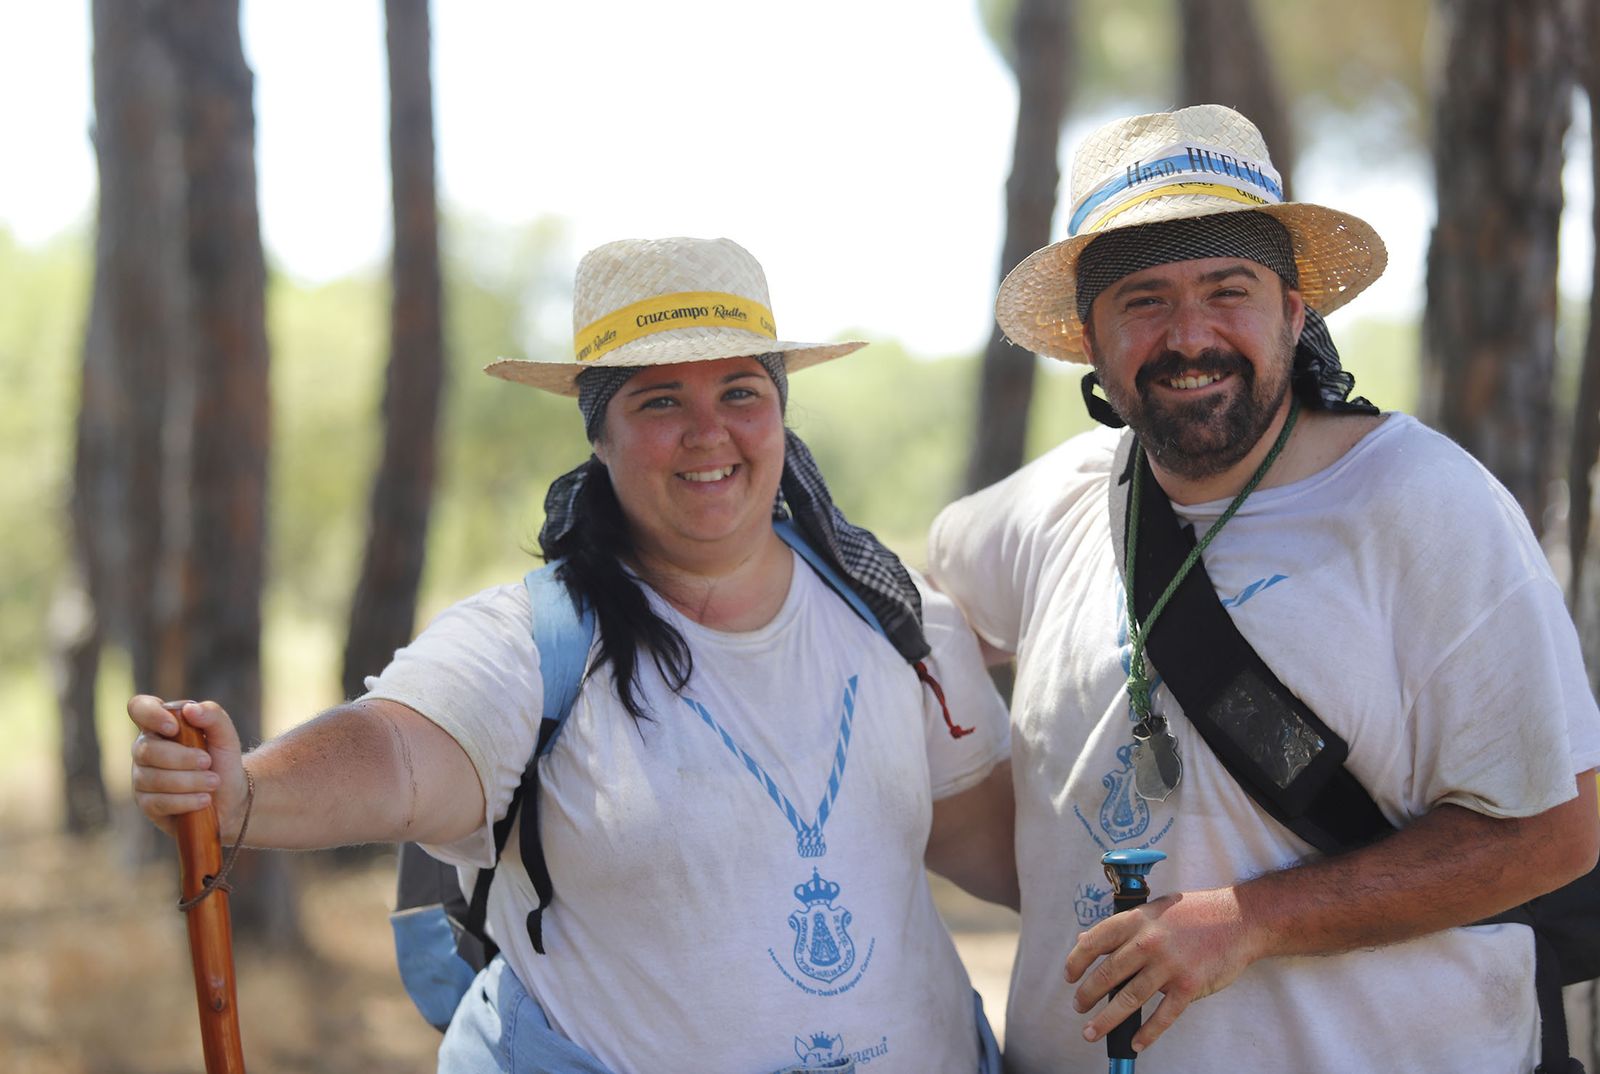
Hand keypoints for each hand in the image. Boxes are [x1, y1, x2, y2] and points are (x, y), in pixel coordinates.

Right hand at [128, 695, 248, 839]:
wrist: (231, 796)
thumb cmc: (222, 760)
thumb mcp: (225, 734)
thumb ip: (213, 715)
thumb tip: (189, 709)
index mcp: (160, 726)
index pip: (138, 708)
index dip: (150, 715)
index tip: (174, 728)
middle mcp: (145, 749)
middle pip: (146, 750)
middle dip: (182, 758)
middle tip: (208, 762)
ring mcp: (142, 777)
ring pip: (153, 779)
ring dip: (190, 781)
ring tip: (213, 782)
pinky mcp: (146, 803)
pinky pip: (157, 802)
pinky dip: (185, 801)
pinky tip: (203, 799)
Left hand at [1065, 887, 1260, 1052]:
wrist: (1239, 919)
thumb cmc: (1195, 913)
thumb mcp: (1153, 909)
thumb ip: (1122, 926)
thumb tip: (1085, 939)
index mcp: (1136, 920)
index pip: (1094, 942)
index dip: (1076, 961)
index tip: (1069, 977)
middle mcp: (1148, 942)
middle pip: (1107, 974)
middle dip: (1087, 995)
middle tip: (1078, 1007)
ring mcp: (1169, 966)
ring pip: (1129, 999)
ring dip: (1106, 1020)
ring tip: (1092, 1031)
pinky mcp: (1189, 986)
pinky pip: (1163, 1016)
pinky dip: (1147, 1033)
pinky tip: (1136, 1042)